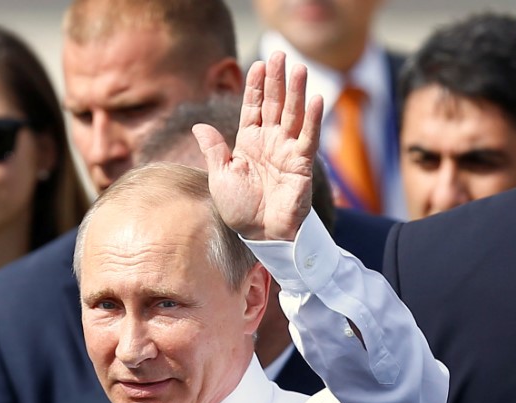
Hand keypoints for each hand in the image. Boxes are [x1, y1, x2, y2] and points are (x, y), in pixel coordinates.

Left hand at [193, 51, 322, 240]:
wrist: (260, 235)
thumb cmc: (240, 210)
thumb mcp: (220, 177)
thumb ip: (214, 150)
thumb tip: (199, 126)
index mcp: (249, 143)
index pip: (253, 107)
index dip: (256, 86)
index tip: (258, 64)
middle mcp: (270, 143)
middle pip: (274, 104)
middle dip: (277, 80)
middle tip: (280, 54)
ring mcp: (287, 151)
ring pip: (292, 115)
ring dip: (296, 91)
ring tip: (298, 67)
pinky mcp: (301, 164)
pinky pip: (308, 138)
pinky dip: (313, 119)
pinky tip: (316, 98)